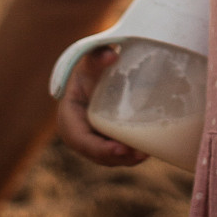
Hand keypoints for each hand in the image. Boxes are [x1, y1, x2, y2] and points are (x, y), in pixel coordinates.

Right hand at [55, 46, 147, 167]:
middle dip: (117, 158)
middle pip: (96, 154)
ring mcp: (91, 140)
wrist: (95, 74)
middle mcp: (77, 134)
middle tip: (140, 154)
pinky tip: (147, 151)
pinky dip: (129, 155)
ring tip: (146, 154)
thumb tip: (112, 57)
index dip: (99, 149)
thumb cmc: (91, 67)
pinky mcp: (104, 141)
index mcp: (68, 117)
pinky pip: (115, 152)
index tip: (120, 148)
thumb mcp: (91, 60)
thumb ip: (98, 56)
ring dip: (126, 160)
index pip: (81, 139)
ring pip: (107, 157)